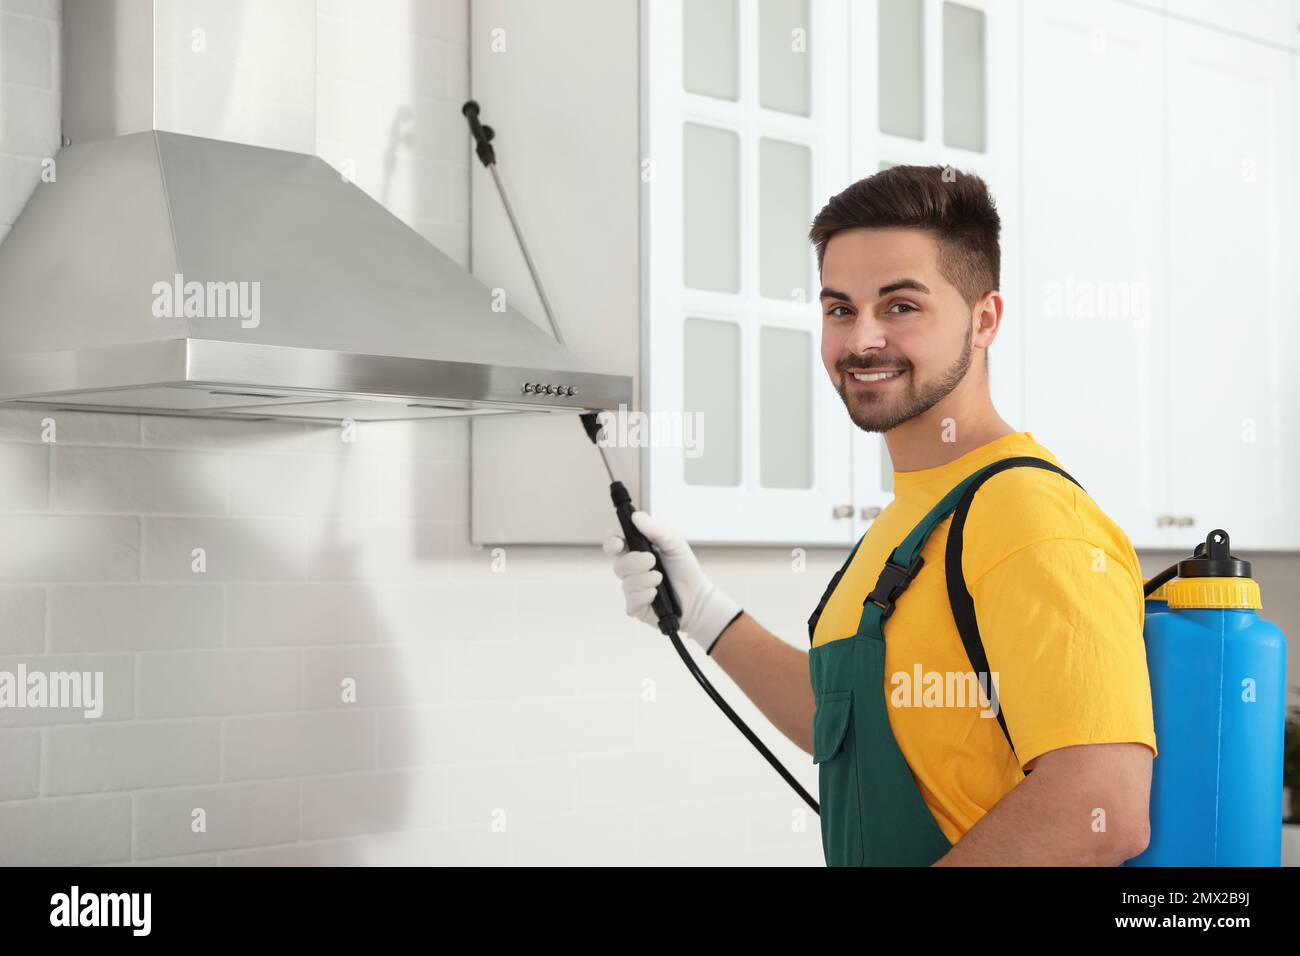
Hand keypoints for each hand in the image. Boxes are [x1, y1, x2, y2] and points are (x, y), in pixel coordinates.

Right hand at [602, 510, 742, 653]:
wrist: (697, 597)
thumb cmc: (684, 569)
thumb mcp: (675, 544)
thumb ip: (656, 530)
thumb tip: (636, 516)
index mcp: (636, 551)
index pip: (614, 543)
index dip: (611, 541)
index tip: (619, 543)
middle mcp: (630, 570)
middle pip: (618, 564)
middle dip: (635, 562)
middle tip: (652, 560)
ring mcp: (631, 589)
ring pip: (626, 582)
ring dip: (645, 579)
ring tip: (661, 579)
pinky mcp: (635, 607)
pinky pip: (631, 601)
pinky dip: (645, 596)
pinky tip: (656, 594)